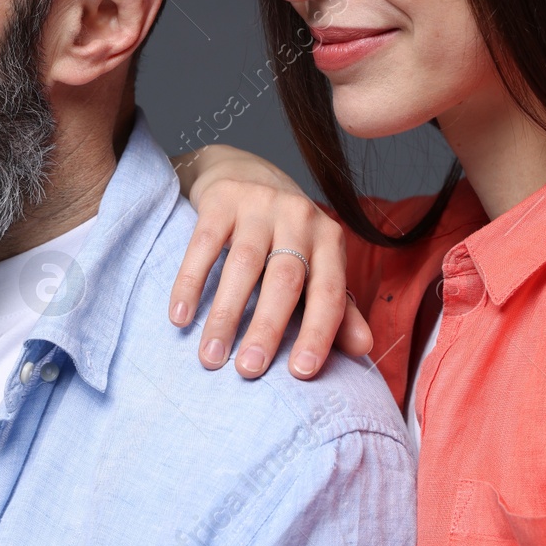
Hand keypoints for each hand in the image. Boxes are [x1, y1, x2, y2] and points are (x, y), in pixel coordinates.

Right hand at [169, 145, 372, 378]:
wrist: (247, 172)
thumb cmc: (286, 236)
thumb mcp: (317, 266)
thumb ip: (339, 309)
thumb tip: (364, 350)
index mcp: (328, 239)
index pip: (329, 292)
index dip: (319, 333)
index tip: (301, 373)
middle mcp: (299, 217)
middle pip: (285, 279)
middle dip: (267, 328)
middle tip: (249, 370)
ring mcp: (259, 204)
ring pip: (242, 264)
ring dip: (225, 315)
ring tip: (211, 357)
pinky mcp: (222, 199)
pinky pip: (203, 245)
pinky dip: (190, 282)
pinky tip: (181, 317)